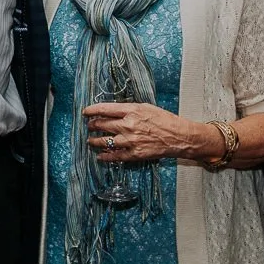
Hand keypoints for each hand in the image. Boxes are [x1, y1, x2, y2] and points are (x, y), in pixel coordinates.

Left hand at [85, 102, 220, 163]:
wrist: (179, 136)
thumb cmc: (164, 120)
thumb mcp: (146, 107)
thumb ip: (128, 109)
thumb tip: (112, 111)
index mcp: (131, 111)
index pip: (104, 109)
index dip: (91, 110)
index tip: (85, 112)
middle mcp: (128, 125)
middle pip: (102, 125)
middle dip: (92, 125)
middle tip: (89, 126)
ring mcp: (130, 141)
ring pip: (104, 141)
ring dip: (94, 141)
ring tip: (90, 141)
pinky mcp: (134, 154)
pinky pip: (115, 156)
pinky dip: (105, 156)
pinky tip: (100, 156)